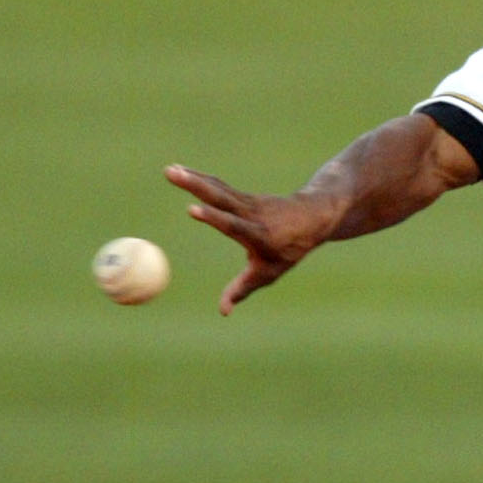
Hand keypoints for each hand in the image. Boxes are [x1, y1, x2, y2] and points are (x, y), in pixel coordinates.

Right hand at [166, 164, 341, 313]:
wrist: (313, 216)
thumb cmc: (290, 249)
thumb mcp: (268, 273)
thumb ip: (242, 289)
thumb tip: (223, 312)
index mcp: (258, 235)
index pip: (232, 225)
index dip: (212, 218)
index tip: (192, 209)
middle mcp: (251, 214)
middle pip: (220, 197)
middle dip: (195, 185)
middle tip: (172, 174)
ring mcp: (246, 201)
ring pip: (216, 187)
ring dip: (192, 178)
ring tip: (169, 170)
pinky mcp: (242, 195)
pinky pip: (218, 186)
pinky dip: (199, 178)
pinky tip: (181, 171)